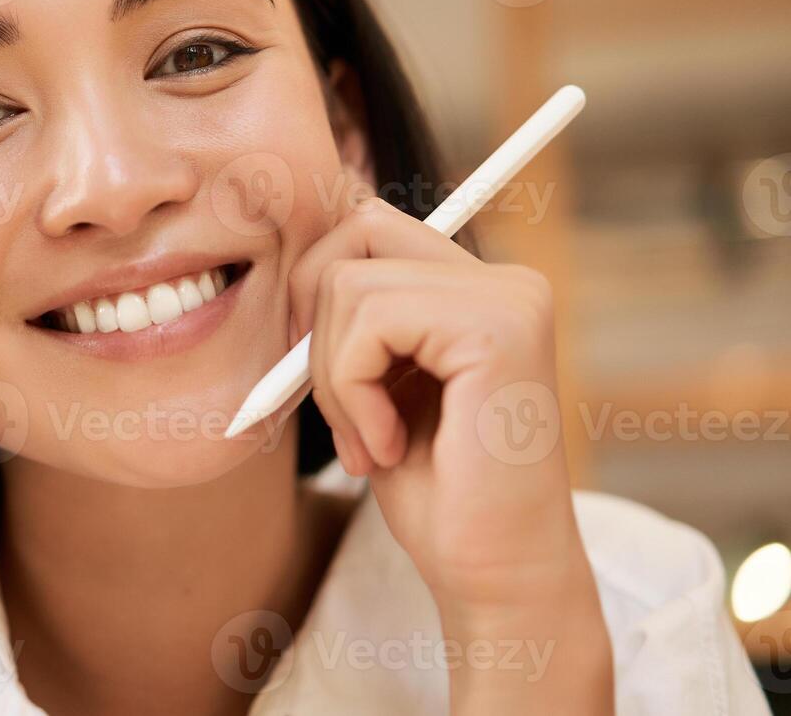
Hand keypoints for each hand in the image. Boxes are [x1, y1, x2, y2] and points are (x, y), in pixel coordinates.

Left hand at [287, 197, 612, 712]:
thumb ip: (355, 316)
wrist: (492, 574)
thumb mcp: (377, 382)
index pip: (364, 226)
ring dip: (332, 376)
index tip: (316, 372)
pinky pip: (369, 321)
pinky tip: (388, 446)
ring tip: (371, 441)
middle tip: (341, 410)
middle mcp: (506, 281)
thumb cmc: (433, 490)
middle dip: (316, 323)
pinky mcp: (498, 328)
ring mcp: (509, 299)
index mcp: (481, 288)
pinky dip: (351, 391)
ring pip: (349, 284)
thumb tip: (291, 251)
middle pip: (353, 233)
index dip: (316, 289)